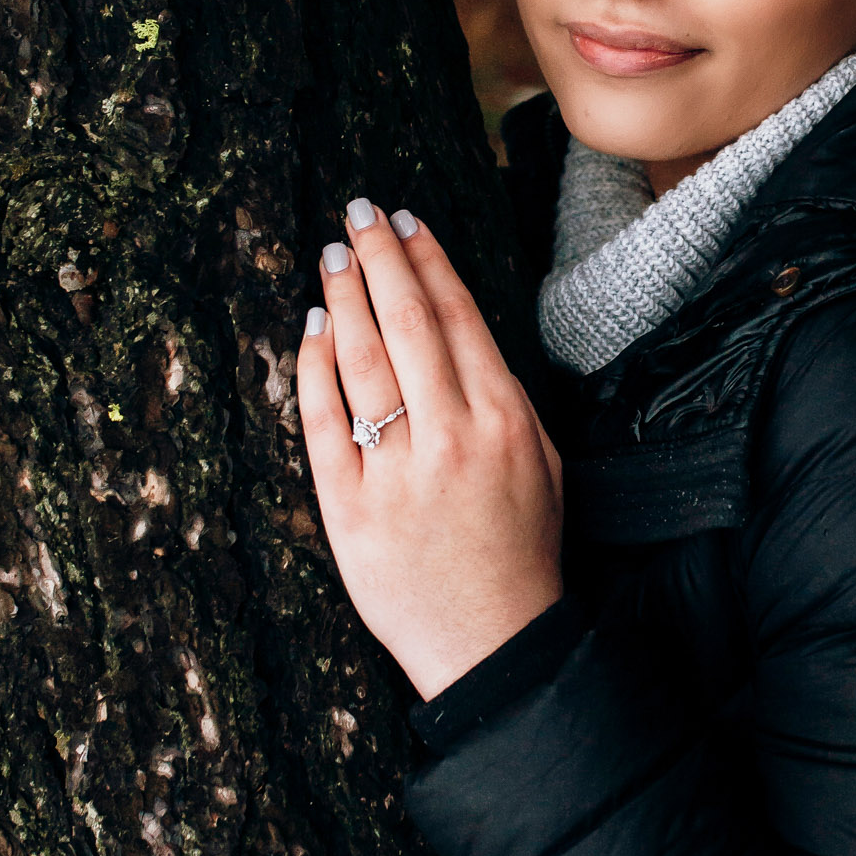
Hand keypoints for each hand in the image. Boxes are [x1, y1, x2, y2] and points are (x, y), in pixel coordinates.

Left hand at [296, 199, 563, 699]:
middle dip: (381, 258)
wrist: (494, 644)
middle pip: (407, 324)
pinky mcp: (349, 509)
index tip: (406, 221)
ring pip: (363, 361)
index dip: (428, 261)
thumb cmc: (523, 553)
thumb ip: (507, 399)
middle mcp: (451, 438)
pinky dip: (313, 368)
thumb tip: (465, 333)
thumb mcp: (544, 465)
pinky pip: (323, 423)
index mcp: (504, 422)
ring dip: (345, 297)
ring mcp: (397, 473)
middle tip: (358, 212)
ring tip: (332, 255)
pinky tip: (311, 328)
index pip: (458, 318)